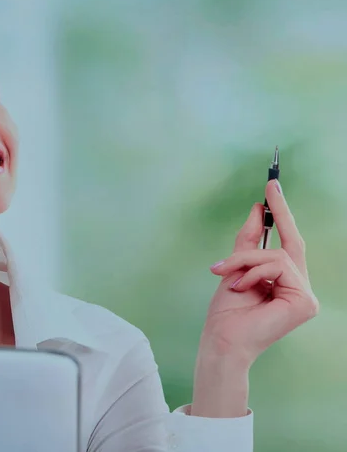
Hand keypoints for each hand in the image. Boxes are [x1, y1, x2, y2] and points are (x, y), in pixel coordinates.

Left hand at [190, 179, 317, 417]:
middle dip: (281, 212)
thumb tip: (259, 210)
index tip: (273, 189)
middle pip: (292, 243)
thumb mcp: (235, 268)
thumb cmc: (227, 313)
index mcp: (284, 283)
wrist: (221, 340)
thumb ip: (249, 242)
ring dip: (245, 259)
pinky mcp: (305, 302)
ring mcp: (306, 296)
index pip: (288, 245)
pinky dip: (254, 271)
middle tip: (270, 186)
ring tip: (225, 273)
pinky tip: (241, 286)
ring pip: (278, 254)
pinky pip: (279, 266)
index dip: (283, 215)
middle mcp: (299, 288)